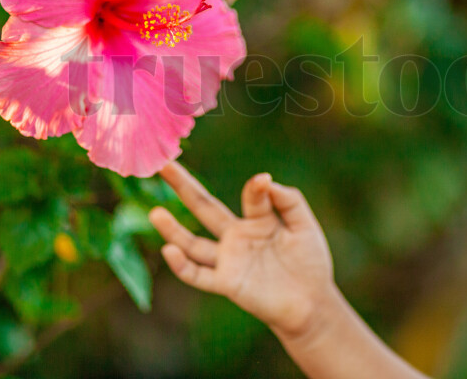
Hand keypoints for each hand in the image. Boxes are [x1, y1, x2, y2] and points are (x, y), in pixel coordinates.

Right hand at [149, 162, 334, 336]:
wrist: (312, 303)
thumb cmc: (309, 262)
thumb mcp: (305, 225)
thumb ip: (289, 200)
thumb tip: (264, 179)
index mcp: (258, 218)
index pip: (251, 195)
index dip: (256, 187)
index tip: (262, 181)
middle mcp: (237, 236)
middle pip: (204, 206)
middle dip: (183, 185)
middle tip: (163, 163)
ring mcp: (229, 259)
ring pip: (193, 243)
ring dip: (173, 230)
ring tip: (155, 212)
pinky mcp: (228, 283)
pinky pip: (199, 275)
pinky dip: (182, 265)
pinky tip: (170, 251)